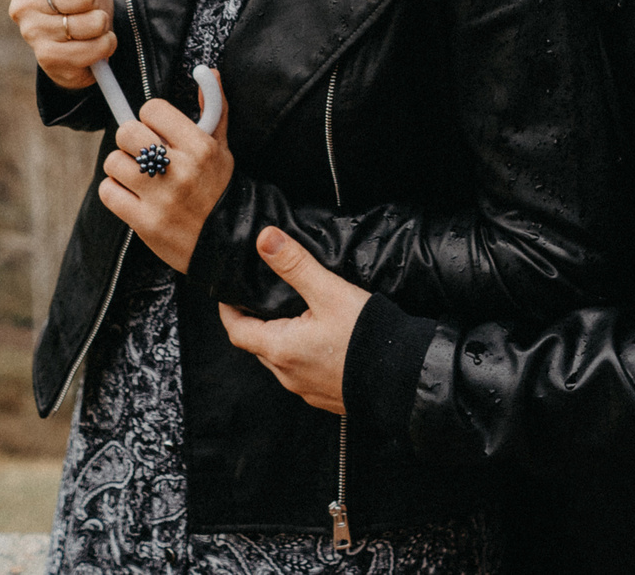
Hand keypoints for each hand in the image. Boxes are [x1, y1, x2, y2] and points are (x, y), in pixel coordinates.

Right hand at [7, 0, 114, 88]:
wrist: (85, 34)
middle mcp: (19, 7)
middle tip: (85, 4)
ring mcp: (33, 36)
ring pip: (91, 23)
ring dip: (101, 23)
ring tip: (90, 24)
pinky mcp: (49, 60)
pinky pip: (94, 48)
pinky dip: (104, 44)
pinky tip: (95, 42)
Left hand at [100, 86, 232, 273]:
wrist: (228, 242)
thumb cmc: (219, 189)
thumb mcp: (222, 148)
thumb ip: (214, 108)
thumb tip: (208, 71)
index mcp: (200, 146)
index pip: (152, 109)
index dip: (150, 118)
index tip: (157, 131)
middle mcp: (180, 169)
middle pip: (127, 132)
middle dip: (130, 140)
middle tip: (141, 152)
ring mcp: (161, 198)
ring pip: (113, 162)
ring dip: (121, 168)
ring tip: (138, 176)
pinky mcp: (145, 223)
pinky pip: (108, 192)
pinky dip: (115, 192)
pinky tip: (131, 195)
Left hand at [218, 226, 368, 414]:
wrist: (405, 378)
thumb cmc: (366, 337)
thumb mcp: (329, 292)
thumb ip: (295, 264)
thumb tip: (264, 239)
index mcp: (280, 349)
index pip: (237, 330)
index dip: (229, 310)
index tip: (229, 294)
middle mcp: (288, 374)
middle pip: (257, 346)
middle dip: (254, 323)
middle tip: (259, 298)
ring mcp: (307, 389)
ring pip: (281, 361)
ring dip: (280, 340)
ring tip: (291, 315)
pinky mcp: (327, 396)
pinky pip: (302, 373)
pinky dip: (301, 355)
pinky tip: (320, 341)